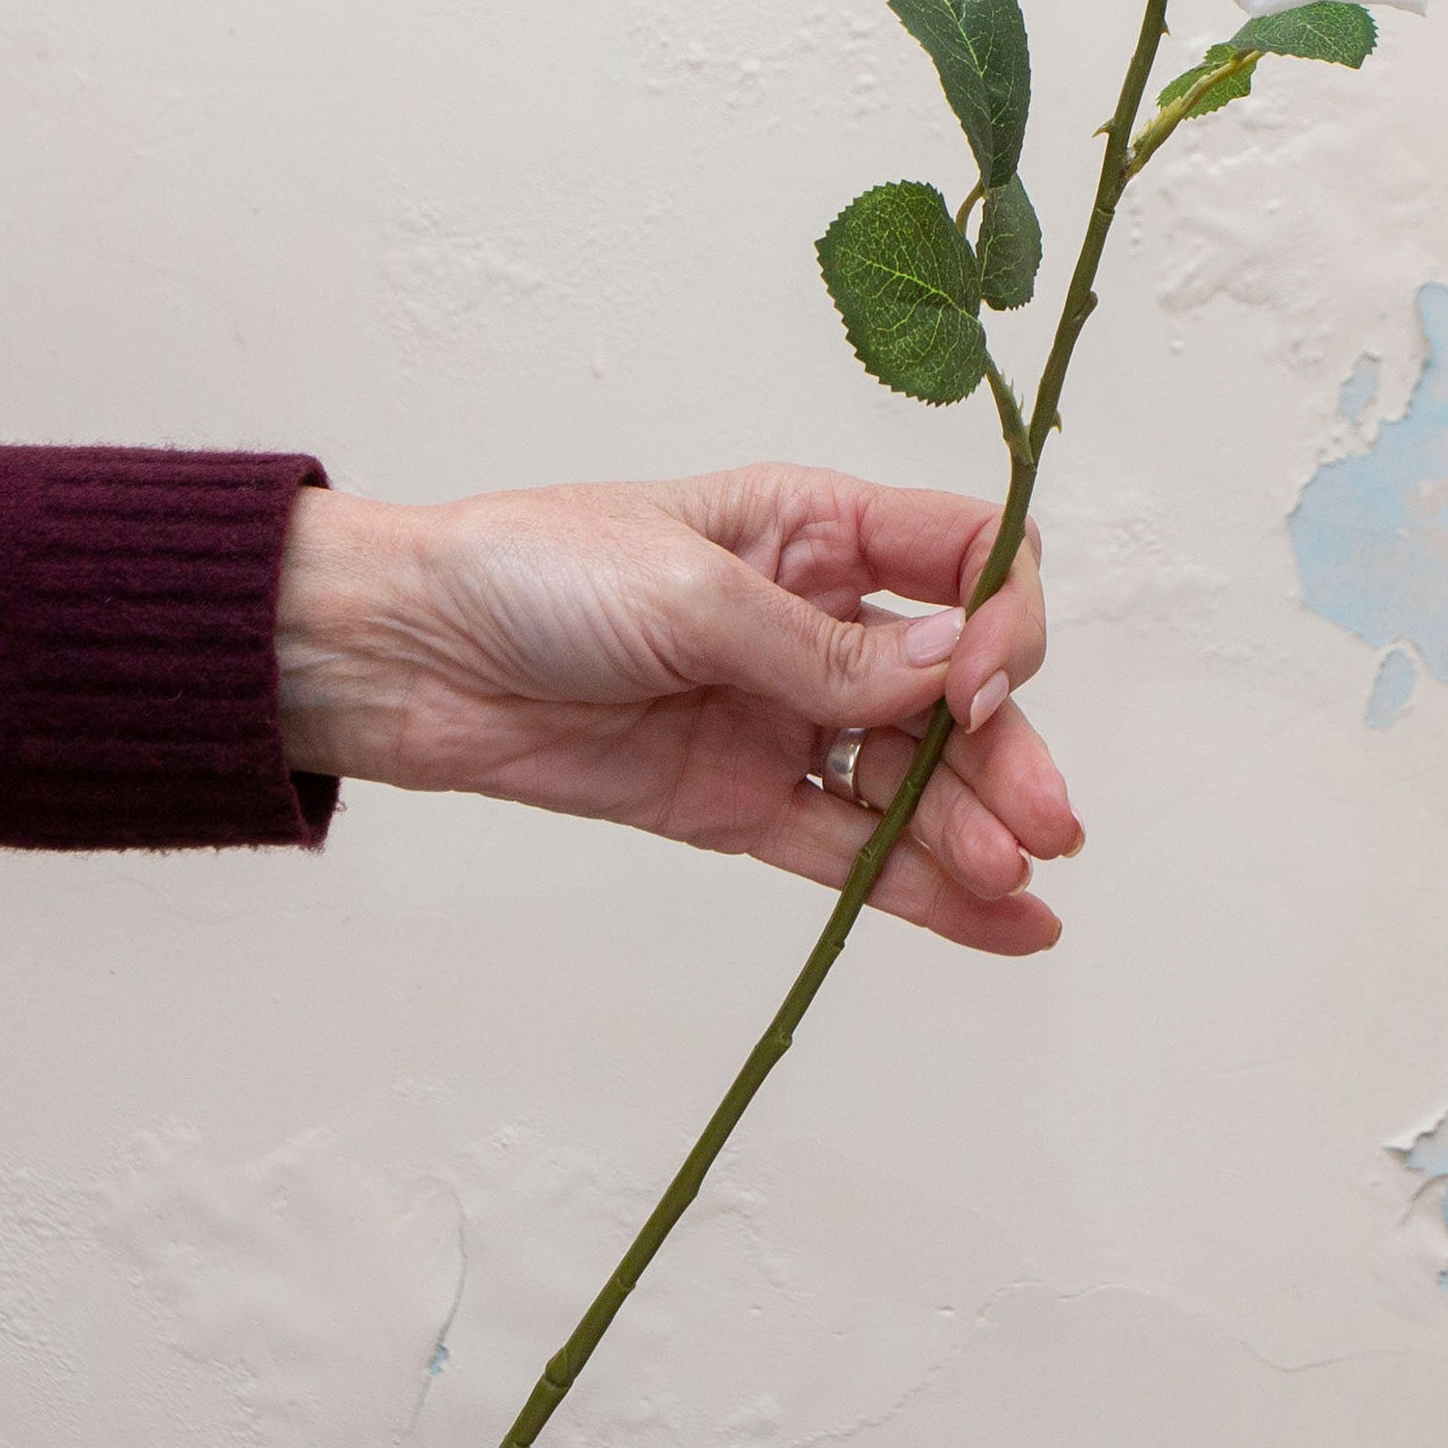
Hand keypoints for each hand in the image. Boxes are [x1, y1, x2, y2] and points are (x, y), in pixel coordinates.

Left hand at [274, 466, 1079, 954]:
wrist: (400, 656)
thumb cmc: (526, 573)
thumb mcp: (686, 588)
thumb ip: (821, 649)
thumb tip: (956, 670)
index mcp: (810, 528)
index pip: (964, 558)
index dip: (1001, 618)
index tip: (984, 677)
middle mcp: (811, 622)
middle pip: (954, 688)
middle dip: (1010, 752)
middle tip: (1047, 823)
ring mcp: (775, 719)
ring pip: (909, 779)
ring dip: (973, 829)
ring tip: (1020, 885)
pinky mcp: (732, 802)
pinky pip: (847, 848)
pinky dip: (922, 887)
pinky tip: (1000, 919)